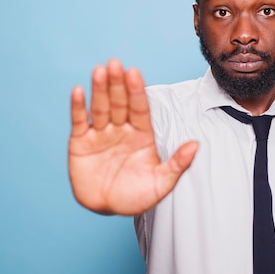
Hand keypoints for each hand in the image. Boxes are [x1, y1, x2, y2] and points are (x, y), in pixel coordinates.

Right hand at [68, 59, 198, 215]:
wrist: (107, 209)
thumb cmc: (136, 196)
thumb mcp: (161, 183)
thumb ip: (178, 164)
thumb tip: (196, 145)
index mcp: (142, 134)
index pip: (140, 108)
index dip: (137, 91)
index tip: (135, 73)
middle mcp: (121, 129)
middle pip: (120, 103)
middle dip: (118, 84)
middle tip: (115, 64)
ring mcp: (100, 134)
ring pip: (100, 107)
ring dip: (99, 89)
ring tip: (99, 71)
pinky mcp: (80, 142)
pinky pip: (80, 121)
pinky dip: (78, 106)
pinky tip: (78, 90)